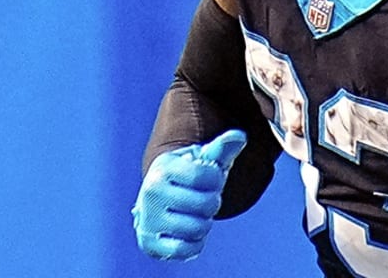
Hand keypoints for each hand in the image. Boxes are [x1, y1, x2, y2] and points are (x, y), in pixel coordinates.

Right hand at [132, 129, 246, 259]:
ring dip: (205, 224)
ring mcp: (148, 219)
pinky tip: (191, 234)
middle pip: (205, 204)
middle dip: (212, 203)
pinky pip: (183, 250)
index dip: (216, 180)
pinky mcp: (149, 243)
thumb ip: (222, 149)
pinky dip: (194, 244)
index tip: (209, 179)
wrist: (159, 198)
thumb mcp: (202, 159)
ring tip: (196, 215)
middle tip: (203, 200)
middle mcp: (151, 193)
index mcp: (164, 168)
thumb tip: (239, 136)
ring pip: (197, 228)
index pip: (206, 176)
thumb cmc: (187, 176)